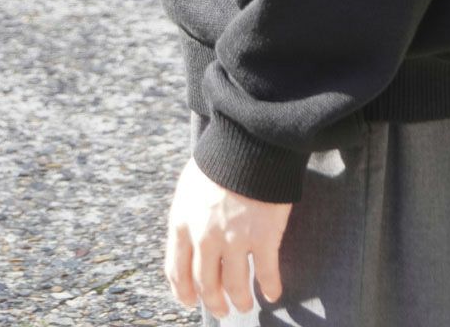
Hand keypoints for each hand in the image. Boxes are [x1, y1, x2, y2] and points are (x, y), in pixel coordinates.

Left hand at [163, 156, 293, 318]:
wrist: (250, 140)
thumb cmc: (220, 157)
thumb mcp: (189, 185)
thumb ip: (187, 214)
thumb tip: (189, 238)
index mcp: (182, 222)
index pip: (176, 270)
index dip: (183, 291)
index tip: (191, 301)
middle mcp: (204, 237)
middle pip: (205, 284)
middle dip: (214, 301)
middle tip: (221, 309)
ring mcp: (234, 239)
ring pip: (234, 285)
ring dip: (240, 300)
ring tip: (245, 304)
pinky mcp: (263, 236)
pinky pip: (265, 272)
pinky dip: (270, 287)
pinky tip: (273, 293)